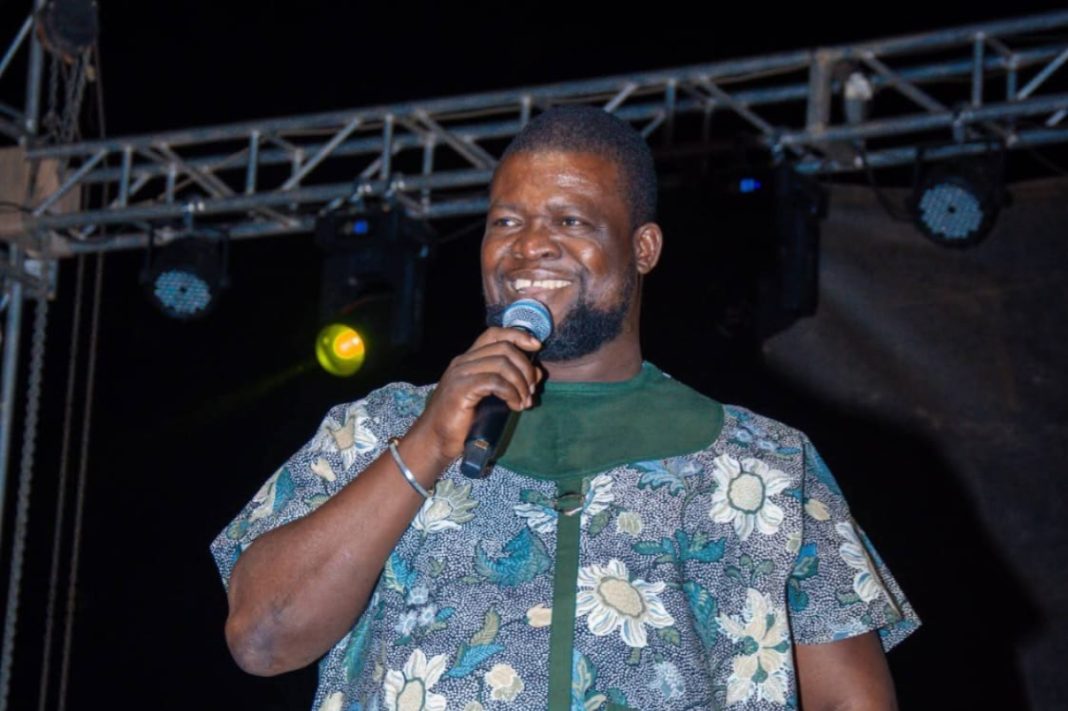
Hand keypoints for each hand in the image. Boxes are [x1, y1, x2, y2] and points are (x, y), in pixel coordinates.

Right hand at [411, 327, 542, 461]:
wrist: (435, 440)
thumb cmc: (461, 421)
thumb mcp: (491, 397)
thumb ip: (511, 382)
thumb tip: (537, 373)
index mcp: (468, 359)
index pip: (494, 334)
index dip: (518, 335)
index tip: (536, 346)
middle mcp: (463, 362)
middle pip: (504, 348)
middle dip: (525, 368)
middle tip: (530, 391)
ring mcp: (460, 374)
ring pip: (502, 364)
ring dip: (520, 383)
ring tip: (523, 402)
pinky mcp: (461, 389)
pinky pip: (495, 382)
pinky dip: (511, 393)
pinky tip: (514, 406)